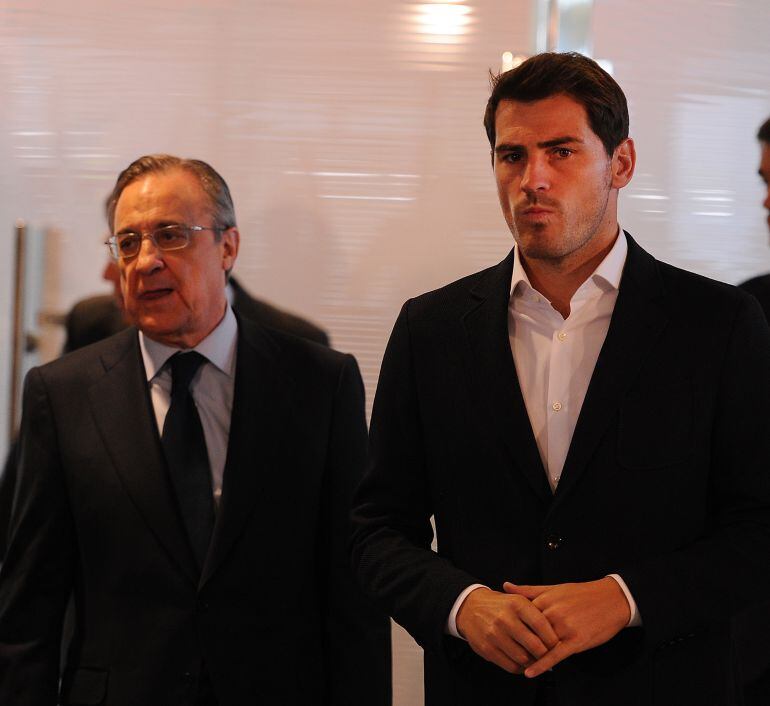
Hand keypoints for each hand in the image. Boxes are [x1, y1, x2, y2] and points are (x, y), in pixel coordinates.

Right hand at [455, 586, 559, 673]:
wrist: (469, 607)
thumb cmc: (501, 605)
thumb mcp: (517, 599)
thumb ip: (536, 613)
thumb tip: (557, 634)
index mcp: (516, 604)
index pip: (541, 625)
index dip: (552, 638)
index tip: (557, 644)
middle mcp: (505, 618)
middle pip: (535, 645)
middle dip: (545, 654)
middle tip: (548, 654)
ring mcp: (495, 634)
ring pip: (523, 658)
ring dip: (533, 662)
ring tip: (536, 659)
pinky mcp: (487, 648)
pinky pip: (511, 666)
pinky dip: (521, 668)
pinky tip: (523, 662)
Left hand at [503, 578, 630, 677]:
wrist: (612, 599)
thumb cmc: (581, 594)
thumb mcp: (554, 588)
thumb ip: (528, 590)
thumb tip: (505, 585)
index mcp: (545, 600)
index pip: (520, 616)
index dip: (511, 625)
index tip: (500, 631)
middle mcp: (552, 613)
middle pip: (528, 631)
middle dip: (518, 641)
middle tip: (505, 650)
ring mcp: (564, 628)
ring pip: (540, 644)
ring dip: (529, 654)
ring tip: (516, 662)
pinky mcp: (576, 641)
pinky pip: (555, 656)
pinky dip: (542, 664)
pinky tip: (530, 672)